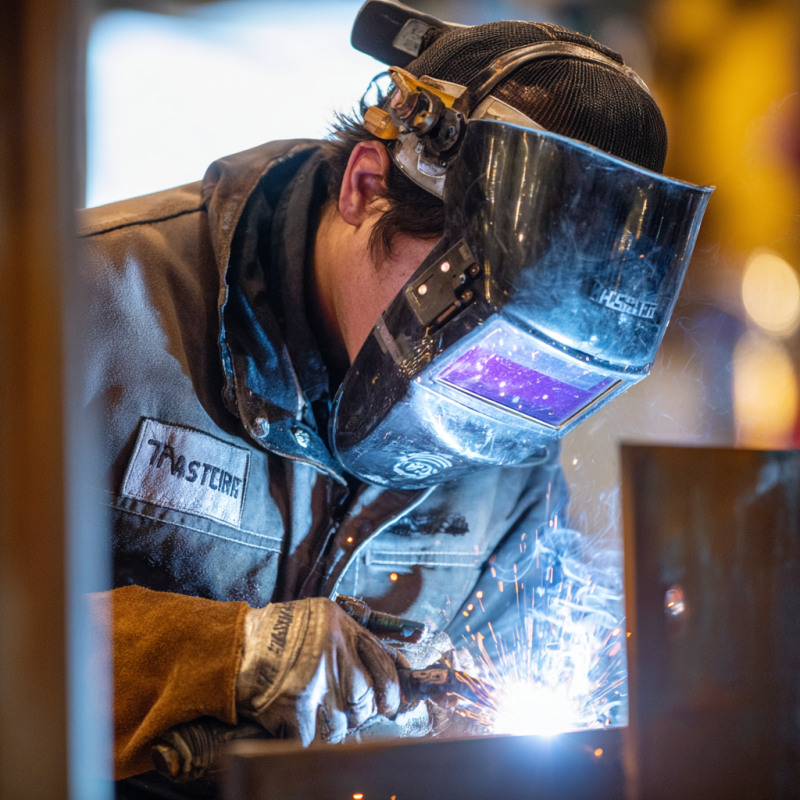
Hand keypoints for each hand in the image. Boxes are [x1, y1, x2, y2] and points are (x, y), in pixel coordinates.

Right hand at [235, 598, 400, 744]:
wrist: (237, 647)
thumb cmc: (278, 633)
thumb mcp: (321, 618)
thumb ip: (349, 639)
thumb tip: (379, 673)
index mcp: (342, 627)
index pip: (383, 663)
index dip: (391, 689)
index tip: (390, 704)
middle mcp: (333, 652)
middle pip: (365, 697)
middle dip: (360, 711)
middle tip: (350, 712)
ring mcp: (315, 680)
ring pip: (343, 722)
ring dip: (334, 727)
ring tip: (319, 715)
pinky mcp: (296, 705)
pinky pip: (315, 737)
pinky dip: (309, 738)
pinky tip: (301, 726)